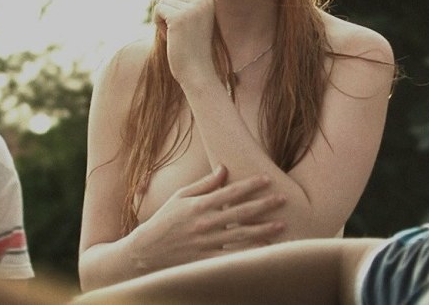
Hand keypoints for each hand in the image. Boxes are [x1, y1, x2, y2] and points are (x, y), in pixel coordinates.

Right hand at [127, 165, 285, 272]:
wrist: (145, 250)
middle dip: (264, 205)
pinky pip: (231, 257)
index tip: (268, 179)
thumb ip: (204, 184)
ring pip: (240, 235)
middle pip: (240, 212)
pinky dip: (248, 254)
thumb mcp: (180, 197)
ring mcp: (205, 243)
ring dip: (263, 229)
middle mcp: (204, 223)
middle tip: (283, 199)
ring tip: (281, 224)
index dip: (251, 185)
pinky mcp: (204, 260)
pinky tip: (264, 250)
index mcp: (198, 205)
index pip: (230, 192)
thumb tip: (223, 168)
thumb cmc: (164, 220)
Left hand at [152, 0, 216, 83]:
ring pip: (162, 1)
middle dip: (168, 11)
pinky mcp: (178, 18)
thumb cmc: (192, 48)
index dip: (175, 6)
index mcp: (209, 0)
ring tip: (176, 36)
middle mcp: (203, 1)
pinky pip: (157, 9)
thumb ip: (186, 3)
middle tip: (179, 32)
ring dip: (163, 19)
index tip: (184, 25)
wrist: (197, 72)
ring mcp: (192, 9)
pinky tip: (170, 37)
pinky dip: (158, 23)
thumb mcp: (194, 20)